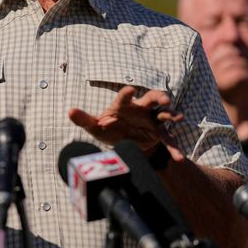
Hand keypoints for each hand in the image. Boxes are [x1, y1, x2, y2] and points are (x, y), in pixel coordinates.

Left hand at [68, 86, 184, 160]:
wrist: (124, 142)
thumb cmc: (109, 129)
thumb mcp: (96, 126)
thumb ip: (84, 119)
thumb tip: (69, 111)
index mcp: (124, 105)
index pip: (125, 97)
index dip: (127, 93)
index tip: (130, 89)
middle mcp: (141, 109)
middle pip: (152, 98)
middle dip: (159, 97)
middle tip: (165, 99)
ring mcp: (152, 120)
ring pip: (164, 114)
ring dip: (171, 114)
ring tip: (179, 117)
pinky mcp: (158, 134)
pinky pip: (168, 139)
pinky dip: (174, 148)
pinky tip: (178, 158)